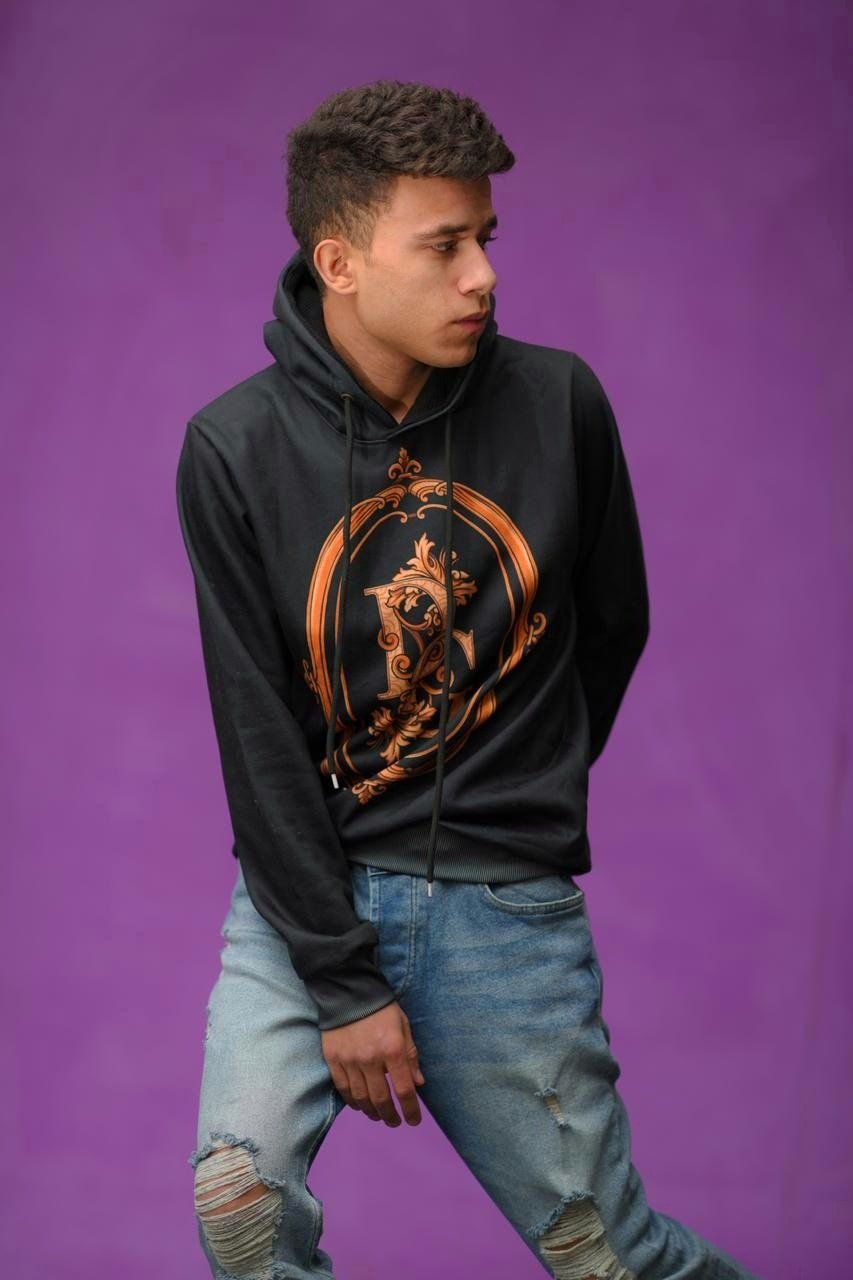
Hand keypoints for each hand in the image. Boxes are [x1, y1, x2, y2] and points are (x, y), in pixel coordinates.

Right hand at [321, 1000, 425, 1126]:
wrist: (348, 991)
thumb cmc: (381, 1008)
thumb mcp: (403, 1026)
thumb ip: (410, 1055)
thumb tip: (418, 1083)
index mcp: (393, 1049)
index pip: (404, 1090)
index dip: (410, 1109)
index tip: (414, 1121)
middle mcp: (371, 1059)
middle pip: (381, 1099)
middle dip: (390, 1116)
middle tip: (395, 1122)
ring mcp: (350, 1061)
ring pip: (361, 1098)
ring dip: (371, 1112)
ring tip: (378, 1116)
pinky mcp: (333, 1059)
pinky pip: (343, 1088)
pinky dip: (352, 1101)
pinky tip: (359, 1105)